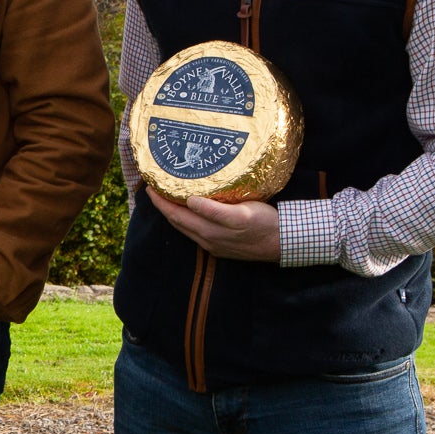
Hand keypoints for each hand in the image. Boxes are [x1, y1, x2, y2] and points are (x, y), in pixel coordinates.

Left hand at [146, 189, 281, 261]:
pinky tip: (190, 212)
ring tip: (167, 199)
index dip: (161, 202)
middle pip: (177, 222)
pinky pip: (197, 232)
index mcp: (208, 231)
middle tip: (154, 190)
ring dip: (174, 214)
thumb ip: (213, 210)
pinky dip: (187, 221)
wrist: (284, 243)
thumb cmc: (264, 224)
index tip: (149, 187)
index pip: (175, 215)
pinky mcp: (223, 246)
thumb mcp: (240, 214)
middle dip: (163, 206)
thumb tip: (189, 201)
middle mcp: (207, 240)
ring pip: (186, 228)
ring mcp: (214, 245)